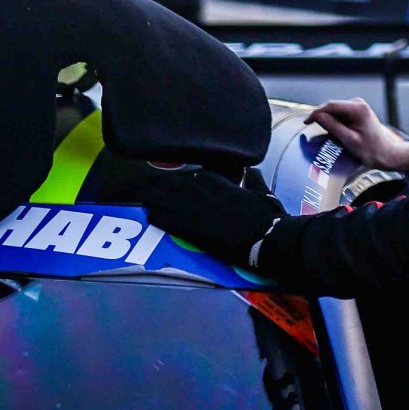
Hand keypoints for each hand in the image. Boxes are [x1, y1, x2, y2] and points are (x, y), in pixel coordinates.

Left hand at [141, 169, 284, 269]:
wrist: (263, 238)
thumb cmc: (266, 216)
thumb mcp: (263, 193)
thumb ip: (254, 180)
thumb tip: (251, 170)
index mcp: (217, 180)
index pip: (192, 176)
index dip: (183, 183)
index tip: (178, 186)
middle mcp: (200, 190)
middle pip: (170, 184)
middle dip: (159, 187)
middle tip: (147, 190)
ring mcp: (191, 208)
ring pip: (161, 198)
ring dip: (151, 198)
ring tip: (142, 199)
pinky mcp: (186, 227)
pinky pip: (161, 217)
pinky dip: (154, 215)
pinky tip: (148, 214)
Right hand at [308, 99, 408, 169]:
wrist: (386, 154)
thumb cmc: (371, 150)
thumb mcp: (349, 140)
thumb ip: (333, 127)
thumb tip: (318, 116)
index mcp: (358, 108)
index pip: (330, 105)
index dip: (316, 112)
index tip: (306, 122)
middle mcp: (358, 104)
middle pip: (332, 107)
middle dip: (321, 117)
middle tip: (311, 129)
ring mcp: (358, 107)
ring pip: (335, 111)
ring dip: (329, 121)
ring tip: (327, 135)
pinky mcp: (357, 113)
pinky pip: (340, 115)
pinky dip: (335, 123)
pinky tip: (335, 134)